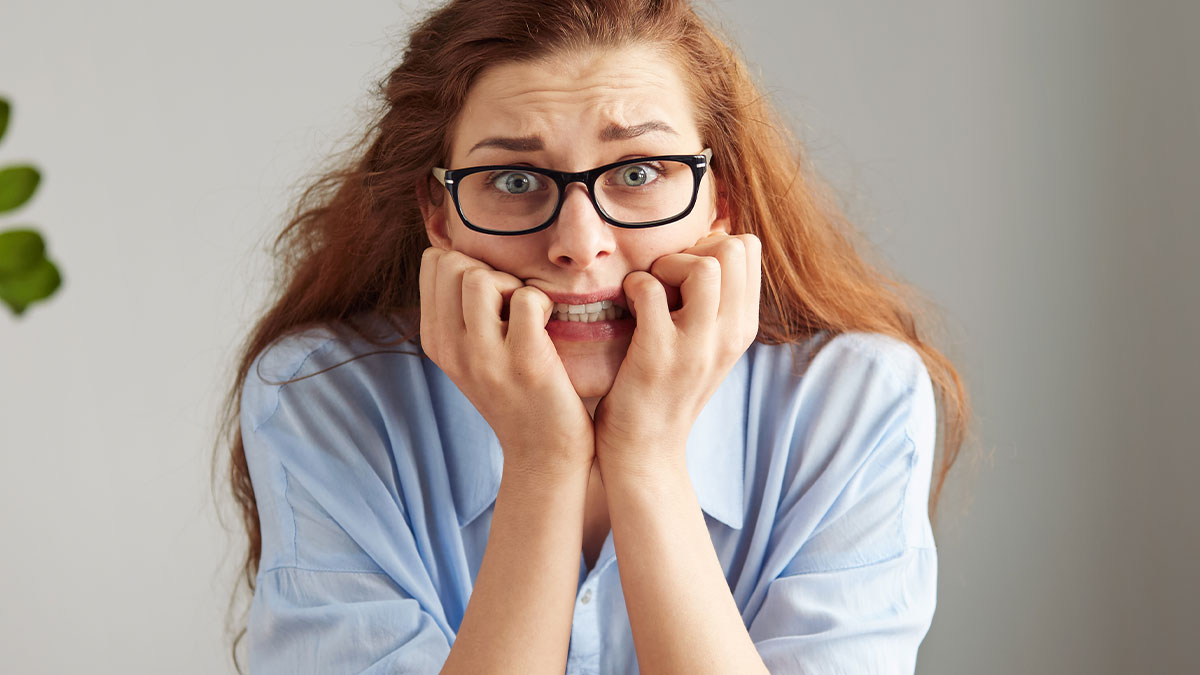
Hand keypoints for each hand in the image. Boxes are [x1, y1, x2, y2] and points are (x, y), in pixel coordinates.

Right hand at [419, 247, 593, 475]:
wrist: (543, 452)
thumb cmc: (516, 393)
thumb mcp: (472, 354)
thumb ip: (461, 309)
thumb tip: (457, 250)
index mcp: (435, 340)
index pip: (434, 263)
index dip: (470, 264)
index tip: (492, 295)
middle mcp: (451, 348)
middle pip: (453, 264)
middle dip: (489, 270)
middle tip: (511, 304)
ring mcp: (483, 357)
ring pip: (481, 277)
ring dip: (513, 285)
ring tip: (526, 316)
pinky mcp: (524, 362)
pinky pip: (526, 299)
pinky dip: (542, 303)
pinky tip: (547, 326)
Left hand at [594, 232, 761, 474]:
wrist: (645, 448)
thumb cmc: (666, 386)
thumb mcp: (706, 343)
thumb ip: (714, 299)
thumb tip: (711, 235)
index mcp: (743, 326)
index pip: (749, 249)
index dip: (710, 243)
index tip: (684, 270)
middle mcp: (729, 334)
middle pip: (734, 249)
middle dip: (693, 248)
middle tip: (666, 278)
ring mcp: (697, 346)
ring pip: (705, 267)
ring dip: (667, 265)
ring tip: (651, 291)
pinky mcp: (658, 355)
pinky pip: (652, 290)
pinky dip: (634, 286)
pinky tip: (628, 305)